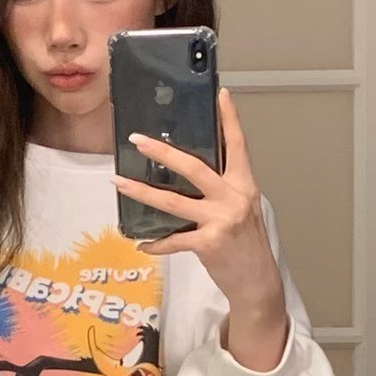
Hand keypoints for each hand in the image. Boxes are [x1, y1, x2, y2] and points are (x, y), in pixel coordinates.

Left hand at [112, 89, 288, 370]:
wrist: (257, 282)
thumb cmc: (246, 244)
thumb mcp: (242, 210)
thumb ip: (221, 190)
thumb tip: (188, 172)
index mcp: (243, 185)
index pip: (237, 145)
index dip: (229, 119)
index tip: (220, 92)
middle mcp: (233, 198)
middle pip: (194, 168)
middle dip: (163, 152)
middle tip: (137, 139)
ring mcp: (220, 221)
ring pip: (173, 202)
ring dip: (141, 192)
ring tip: (118, 181)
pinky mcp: (208, 244)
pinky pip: (173, 240)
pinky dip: (155, 243)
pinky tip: (141, 243)